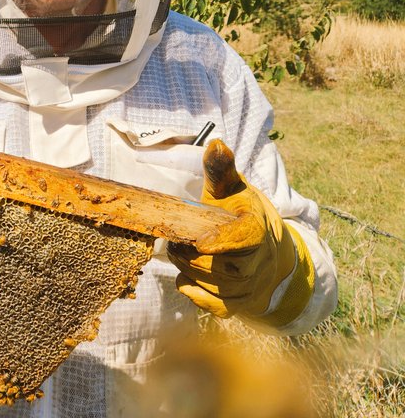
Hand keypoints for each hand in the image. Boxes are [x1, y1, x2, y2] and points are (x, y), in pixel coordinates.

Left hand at [167, 139, 315, 327]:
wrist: (268, 253)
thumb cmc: (241, 215)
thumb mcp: (232, 189)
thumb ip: (221, 169)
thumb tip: (215, 143)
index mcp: (256, 230)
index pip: (242, 239)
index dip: (220, 241)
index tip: (200, 240)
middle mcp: (255, 264)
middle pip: (212, 263)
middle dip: (187, 250)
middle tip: (180, 236)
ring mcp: (246, 289)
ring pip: (204, 281)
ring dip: (185, 266)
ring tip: (185, 248)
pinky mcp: (233, 306)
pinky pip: (202, 301)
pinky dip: (189, 287)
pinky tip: (189, 272)